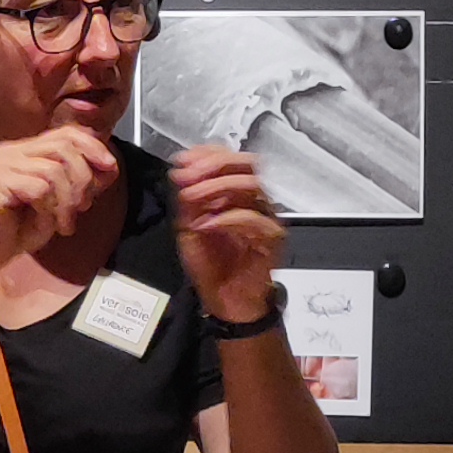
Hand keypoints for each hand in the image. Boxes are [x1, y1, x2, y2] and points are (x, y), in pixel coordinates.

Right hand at [0, 126, 118, 287]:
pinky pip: (40, 188)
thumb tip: (110, 166)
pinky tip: (48, 223)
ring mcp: (2, 165)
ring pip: (54, 170)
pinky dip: (51, 208)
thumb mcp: (59, 202)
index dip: (92, 147)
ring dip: (68, 200)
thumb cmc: (19, 228)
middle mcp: (11, 151)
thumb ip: (80, 182)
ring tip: (66, 222)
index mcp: (24, 150)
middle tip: (83, 206)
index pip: (65, 133)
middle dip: (83, 178)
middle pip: (64, 147)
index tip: (110, 167)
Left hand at [173, 146, 285, 320]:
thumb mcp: (188, 227)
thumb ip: (188, 200)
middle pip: (247, 165)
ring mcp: (266, 218)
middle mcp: (255, 201)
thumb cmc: (211, 263)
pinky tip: (207, 224)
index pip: (230, 159)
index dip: (207, 154)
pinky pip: (255, 220)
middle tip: (187, 177)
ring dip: (217, 187)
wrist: (224, 299)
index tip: (181, 161)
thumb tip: (182, 172)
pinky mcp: (272, 239)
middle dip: (214, 165)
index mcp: (235, 193)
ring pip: (252, 187)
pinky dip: (228, 217)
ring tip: (191, 198)